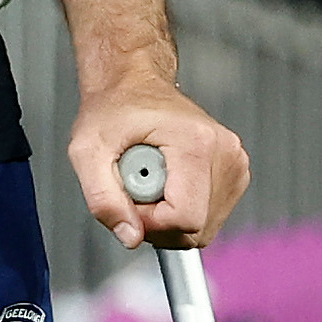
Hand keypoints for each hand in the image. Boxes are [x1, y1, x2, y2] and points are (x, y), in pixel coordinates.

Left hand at [76, 78, 246, 248]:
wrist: (133, 85)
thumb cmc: (114, 109)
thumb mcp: (87, 151)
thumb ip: (102, 198)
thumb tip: (130, 236)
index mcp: (196, 142)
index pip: (185, 218)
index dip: (150, 221)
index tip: (130, 197)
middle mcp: (225, 153)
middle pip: (196, 229)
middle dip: (157, 220)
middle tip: (136, 185)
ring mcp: (234, 164)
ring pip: (202, 228)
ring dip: (168, 216)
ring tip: (150, 178)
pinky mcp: (234, 174)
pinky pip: (207, 218)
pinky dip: (182, 210)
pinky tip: (166, 182)